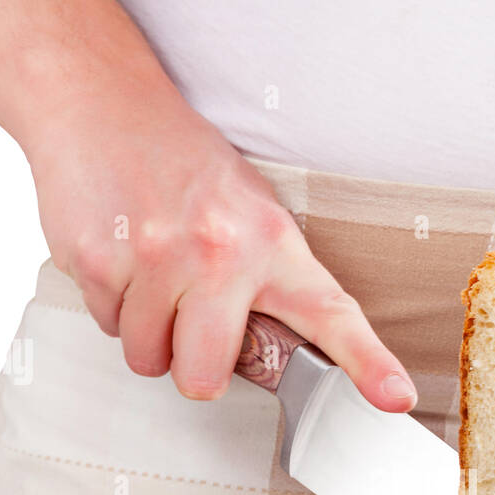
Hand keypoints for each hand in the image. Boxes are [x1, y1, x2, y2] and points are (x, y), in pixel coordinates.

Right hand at [27, 68, 416, 410]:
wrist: (101, 96)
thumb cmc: (180, 163)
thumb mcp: (249, 208)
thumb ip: (268, 280)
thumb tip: (278, 352)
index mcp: (270, 241)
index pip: (329, 312)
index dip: (367, 362)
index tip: (395, 398)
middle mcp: (220, 251)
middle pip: (205, 377)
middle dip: (192, 365)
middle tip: (189, 317)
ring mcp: (158, 258)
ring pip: (149, 358)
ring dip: (148, 330)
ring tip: (153, 272)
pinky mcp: (100, 261)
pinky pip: (109, 326)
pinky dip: (114, 303)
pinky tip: (122, 254)